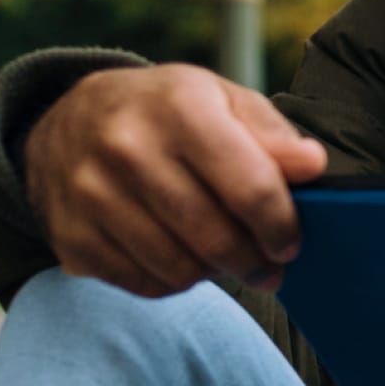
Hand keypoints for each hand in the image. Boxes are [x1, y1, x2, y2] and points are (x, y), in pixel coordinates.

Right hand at [24, 64, 326, 296]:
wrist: (70, 118)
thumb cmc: (167, 110)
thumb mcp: (223, 100)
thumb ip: (273, 135)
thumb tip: (314, 165)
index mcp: (181, 108)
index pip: (250, 188)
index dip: (281, 226)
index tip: (290, 242)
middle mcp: (128, 149)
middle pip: (215, 238)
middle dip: (254, 261)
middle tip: (269, 265)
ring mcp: (90, 195)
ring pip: (179, 269)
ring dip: (215, 274)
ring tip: (226, 258)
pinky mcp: (70, 237)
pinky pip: (143, 285)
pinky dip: (173, 281)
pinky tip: (182, 256)